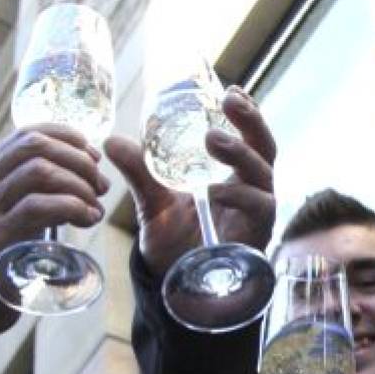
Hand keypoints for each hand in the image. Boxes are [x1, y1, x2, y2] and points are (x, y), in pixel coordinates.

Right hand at [0, 125, 107, 373]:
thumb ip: (23, 198)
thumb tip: (70, 179)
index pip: (26, 135)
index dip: (67, 138)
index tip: (93, 156)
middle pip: (35, 145)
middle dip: (78, 159)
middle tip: (101, 185)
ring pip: (39, 171)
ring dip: (79, 183)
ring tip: (96, 206)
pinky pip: (37, 207)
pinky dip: (72, 206)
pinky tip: (88, 219)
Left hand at [104, 87, 276, 276]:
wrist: (177, 283)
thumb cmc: (175, 239)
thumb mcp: (152, 200)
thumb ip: (138, 171)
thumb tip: (110, 140)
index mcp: (234, 172)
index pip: (248, 135)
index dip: (246, 111)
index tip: (230, 89)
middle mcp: (252, 187)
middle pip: (264, 146)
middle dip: (251, 121)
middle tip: (230, 102)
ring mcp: (258, 210)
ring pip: (262, 172)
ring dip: (240, 152)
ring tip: (212, 140)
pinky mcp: (257, 234)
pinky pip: (257, 207)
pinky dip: (237, 195)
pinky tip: (214, 190)